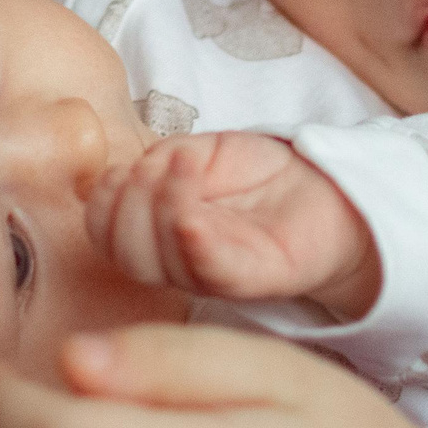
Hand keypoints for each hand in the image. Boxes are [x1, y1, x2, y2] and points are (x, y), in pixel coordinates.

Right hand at [86, 133, 378, 319]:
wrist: (326, 189)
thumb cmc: (260, 174)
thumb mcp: (198, 151)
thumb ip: (159, 161)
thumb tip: (126, 175)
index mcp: (158, 235)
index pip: (104, 235)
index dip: (101, 204)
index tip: (122, 170)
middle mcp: (180, 262)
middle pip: (126, 253)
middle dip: (127, 204)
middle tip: (157, 166)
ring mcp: (214, 273)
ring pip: (161, 261)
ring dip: (160, 205)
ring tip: (185, 164)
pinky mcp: (253, 276)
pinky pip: (209, 268)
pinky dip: (189, 236)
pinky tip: (192, 210)